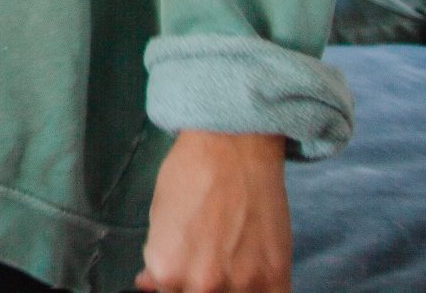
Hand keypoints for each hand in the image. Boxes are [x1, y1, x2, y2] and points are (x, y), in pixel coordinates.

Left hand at [135, 131, 291, 292]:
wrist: (233, 147)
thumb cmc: (190, 173)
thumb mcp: (159, 216)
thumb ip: (159, 257)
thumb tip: (148, 283)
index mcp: (166, 271)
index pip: (166, 292)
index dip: (174, 278)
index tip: (182, 265)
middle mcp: (203, 284)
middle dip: (197, 281)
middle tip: (207, 254)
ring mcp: (243, 285)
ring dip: (229, 286)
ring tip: (229, 257)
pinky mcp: (278, 278)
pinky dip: (258, 289)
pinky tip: (252, 271)